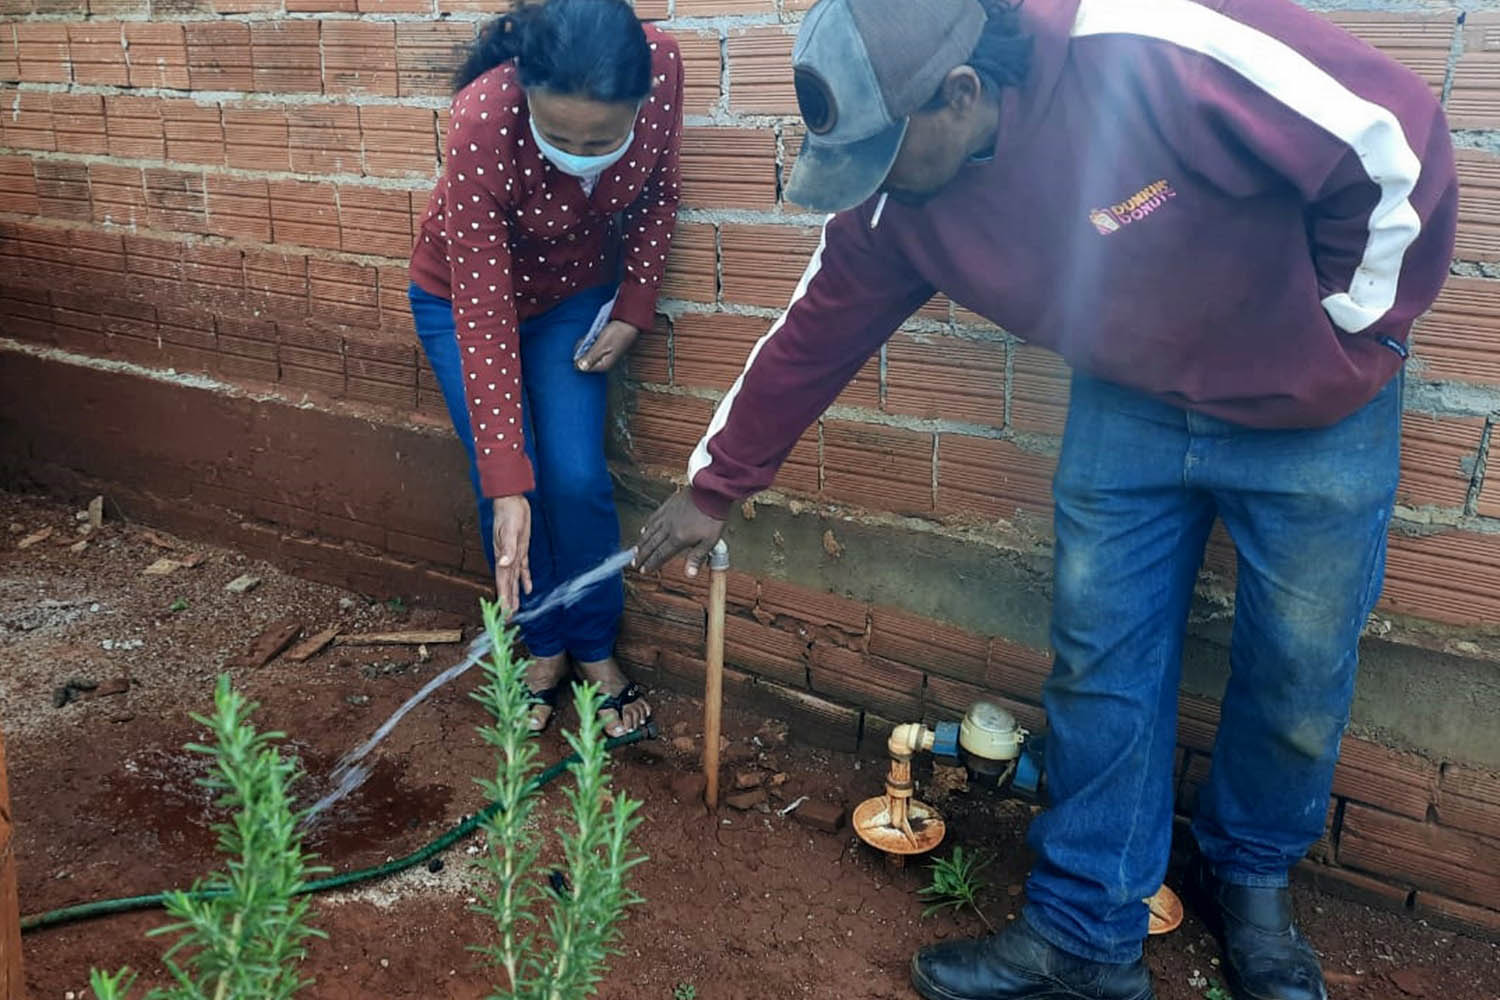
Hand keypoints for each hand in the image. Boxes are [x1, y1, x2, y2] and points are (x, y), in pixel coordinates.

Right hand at [491, 495, 532, 613]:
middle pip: (506, 584)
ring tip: (515, 609)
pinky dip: (525, 580)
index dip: (503, 597)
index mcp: (502, 556)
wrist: (511, 499)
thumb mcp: (508, 530)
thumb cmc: (508, 513)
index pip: (502, 582)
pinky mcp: (521, 549)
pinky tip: (528, 589)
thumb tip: (503, 564)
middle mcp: (506, 559)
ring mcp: (513, 554)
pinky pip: (523, 569)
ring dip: (514, 594)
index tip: (505, 613)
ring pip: (513, 580)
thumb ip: (507, 548)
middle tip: (508, 618)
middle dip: (507, 601)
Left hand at [576, 320, 637, 372]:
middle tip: (589, 339)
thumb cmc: (617, 333)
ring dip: (587, 345)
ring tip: (595, 336)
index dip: (579, 356)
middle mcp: (604, 363)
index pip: (583, 367)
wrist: (629, 323)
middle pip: (585, 361)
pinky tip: (597, 336)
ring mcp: (605, 357)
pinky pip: (593, 349)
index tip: (582, 345)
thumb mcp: (601, 344)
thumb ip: (590, 357)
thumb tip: (580, 367)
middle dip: (583, 350)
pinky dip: (592, 342)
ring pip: (588, 354)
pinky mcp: (605, 350)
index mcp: (603, 365)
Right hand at [636, 489, 724, 576]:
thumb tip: (689, 574)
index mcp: (678, 538)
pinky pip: (652, 518)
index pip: (660, 555)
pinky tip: (643, 530)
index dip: (651, 564)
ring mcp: (666, 516)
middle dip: (641, 556)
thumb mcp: (709, 542)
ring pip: (649, 532)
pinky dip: (646, 526)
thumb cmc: (712, 517)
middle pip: (651, 545)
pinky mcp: (667, 507)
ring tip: (635, 552)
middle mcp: (668, 528)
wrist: (711, 493)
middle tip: (634, 564)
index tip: (643, 570)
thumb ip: (697, 558)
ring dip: (641, 544)